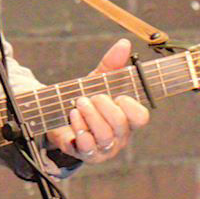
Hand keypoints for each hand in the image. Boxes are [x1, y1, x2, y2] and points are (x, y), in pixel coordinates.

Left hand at [47, 38, 149, 165]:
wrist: (59, 117)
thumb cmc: (87, 100)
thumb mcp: (98, 80)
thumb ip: (112, 64)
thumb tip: (124, 43)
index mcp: (128, 119)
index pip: (141, 117)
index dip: (130, 106)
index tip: (118, 95)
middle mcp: (120, 137)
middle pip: (120, 126)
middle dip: (103, 108)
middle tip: (89, 97)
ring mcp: (104, 149)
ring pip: (104, 137)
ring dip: (89, 116)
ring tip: (78, 103)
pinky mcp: (86, 155)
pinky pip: (87, 147)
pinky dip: (79, 129)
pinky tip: (72, 117)